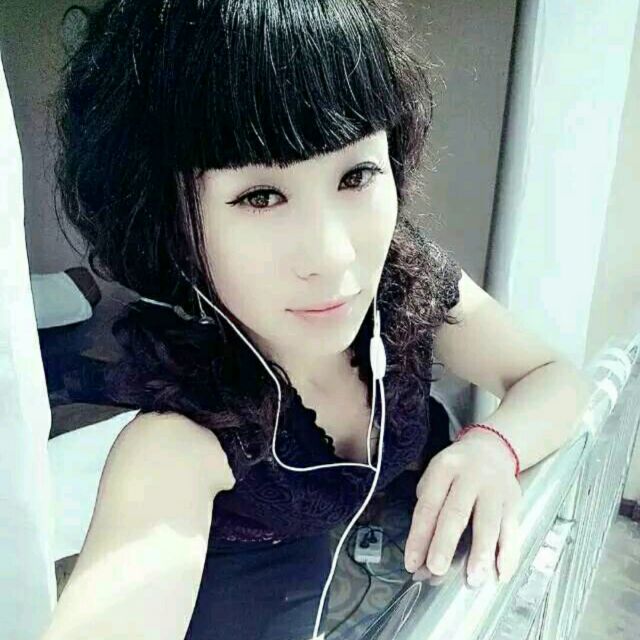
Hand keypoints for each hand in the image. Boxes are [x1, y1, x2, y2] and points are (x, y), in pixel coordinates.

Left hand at [404, 429, 522, 586]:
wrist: (492, 448)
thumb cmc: (456, 470)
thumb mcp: (436, 476)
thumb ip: (429, 509)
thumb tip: (421, 555)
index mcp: (444, 468)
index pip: (429, 505)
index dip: (419, 535)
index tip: (412, 562)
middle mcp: (470, 476)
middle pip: (456, 512)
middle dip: (445, 543)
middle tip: (436, 569)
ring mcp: (495, 489)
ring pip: (488, 523)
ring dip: (481, 553)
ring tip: (473, 579)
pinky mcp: (514, 502)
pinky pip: (512, 530)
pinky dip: (508, 554)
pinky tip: (501, 574)